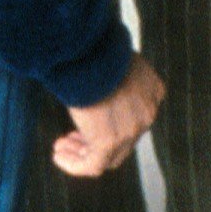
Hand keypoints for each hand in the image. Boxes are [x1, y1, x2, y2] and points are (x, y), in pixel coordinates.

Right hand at [54, 53, 164, 176]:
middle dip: (95, 139)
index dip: (112, 122)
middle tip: (70, 138)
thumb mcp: (111, 59)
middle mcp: (147, 113)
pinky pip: (93, 165)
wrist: (91, 51)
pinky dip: (75, 164)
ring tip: (59, 148)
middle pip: (123, 139)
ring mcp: (131, 130)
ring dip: (81, 153)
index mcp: (152, 89)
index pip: (135, 117)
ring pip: (109, 155)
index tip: (90, 118)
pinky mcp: (110, 142)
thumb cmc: (95, 46)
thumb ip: (111, 75)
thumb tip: (93, 76)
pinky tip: (58, 156)